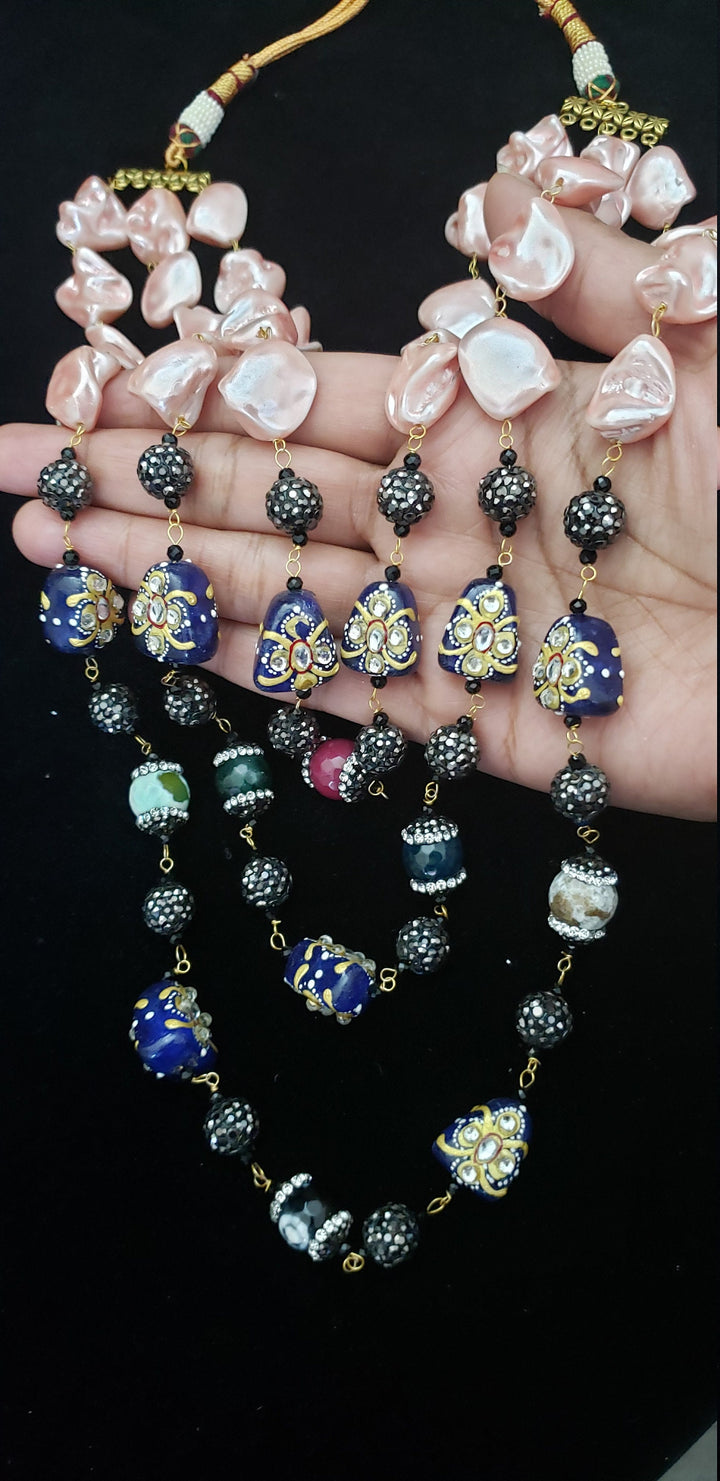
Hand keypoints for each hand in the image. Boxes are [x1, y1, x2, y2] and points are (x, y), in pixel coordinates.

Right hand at [2, 175, 715, 818]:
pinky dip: (268, 677)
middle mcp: (466, 527)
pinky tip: (173, 641)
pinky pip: (360, 701)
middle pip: (278, 506)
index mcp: (503, 424)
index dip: (205, 400)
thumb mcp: (700, 329)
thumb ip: (582, 278)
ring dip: (175, 577)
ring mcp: (475, 632)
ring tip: (52, 553)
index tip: (93, 395)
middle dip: (145, 491)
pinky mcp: (500, 734)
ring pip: (296, 603)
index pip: (321, 408)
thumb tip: (482, 209)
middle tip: (15, 479)